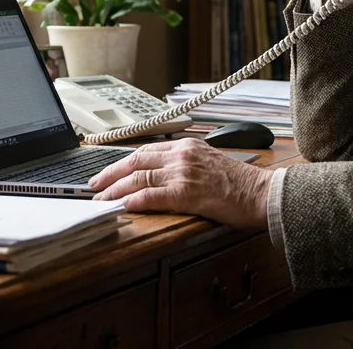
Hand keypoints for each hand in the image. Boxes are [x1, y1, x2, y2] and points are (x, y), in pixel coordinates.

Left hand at [88, 139, 272, 229]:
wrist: (260, 192)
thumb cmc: (239, 183)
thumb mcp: (209, 162)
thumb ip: (186, 163)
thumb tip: (162, 175)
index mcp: (186, 146)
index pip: (145, 151)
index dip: (121, 162)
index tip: (107, 172)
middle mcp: (182, 155)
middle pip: (135, 161)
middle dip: (110, 174)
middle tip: (93, 186)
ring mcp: (183, 173)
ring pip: (138, 178)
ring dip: (115, 191)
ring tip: (101, 201)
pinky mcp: (186, 193)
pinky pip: (152, 196)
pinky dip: (133, 201)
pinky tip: (121, 206)